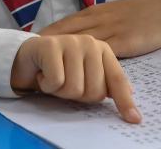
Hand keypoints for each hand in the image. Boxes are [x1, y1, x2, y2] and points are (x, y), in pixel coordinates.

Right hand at [11, 35, 140, 123]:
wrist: (26, 57)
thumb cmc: (59, 68)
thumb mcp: (85, 76)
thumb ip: (106, 83)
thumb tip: (132, 97)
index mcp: (103, 50)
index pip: (117, 80)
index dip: (125, 101)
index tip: (134, 119)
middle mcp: (90, 43)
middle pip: (94, 91)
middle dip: (78, 95)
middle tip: (66, 83)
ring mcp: (71, 41)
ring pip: (74, 88)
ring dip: (60, 91)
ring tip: (54, 78)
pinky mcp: (51, 45)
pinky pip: (56, 81)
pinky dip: (47, 85)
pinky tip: (43, 74)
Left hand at [39, 0, 160, 58]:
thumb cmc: (145, 12)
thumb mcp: (115, 14)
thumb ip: (98, 25)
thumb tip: (79, 41)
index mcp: (94, 13)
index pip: (62, 25)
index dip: (45, 38)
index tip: (27, 48)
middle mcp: (97, 19)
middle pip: (64, 35)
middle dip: (46, 49)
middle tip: (27, 61)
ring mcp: (110, 29)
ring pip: (78, 45)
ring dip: (61, 58)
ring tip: (42, 70)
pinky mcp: (124, 41)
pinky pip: (101, 55)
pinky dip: (86, 65)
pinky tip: (75, 73)